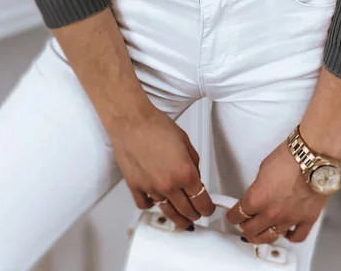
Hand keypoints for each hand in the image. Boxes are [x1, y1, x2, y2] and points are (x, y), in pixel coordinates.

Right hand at [107, 105, 216, 228]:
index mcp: (184, 172)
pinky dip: (152, 205)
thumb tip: (195, 176)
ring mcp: (151, 188)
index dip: (208, 208)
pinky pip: (145, 205)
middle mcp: (168, 184)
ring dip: (177, 218)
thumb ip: (193, 162)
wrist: (132, 121)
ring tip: (182, 219)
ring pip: (168, 213)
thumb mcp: (185, 141)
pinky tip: (156, 201)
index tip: (208, 209)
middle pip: (186, 211)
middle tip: (198, 213)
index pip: (202, 201)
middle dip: (195, 215)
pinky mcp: (135, 187)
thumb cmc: (155, 126)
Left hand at [225, 140, 328, 244]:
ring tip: (260, 234)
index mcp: (257, 199)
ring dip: (262, 236)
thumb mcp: (264, 168)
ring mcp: (289, 219)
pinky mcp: (306, 220)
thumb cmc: (290, 157)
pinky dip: (290, 237)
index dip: (233, 216)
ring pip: (271, 237)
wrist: (313, 157)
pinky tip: (287, 233)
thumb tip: (260, 192)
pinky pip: (297, 237)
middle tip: (244, 225)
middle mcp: (271, 213)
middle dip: (245, 227)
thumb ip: (259, 186)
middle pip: (251, 230)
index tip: (232, 216)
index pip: (238, 214)